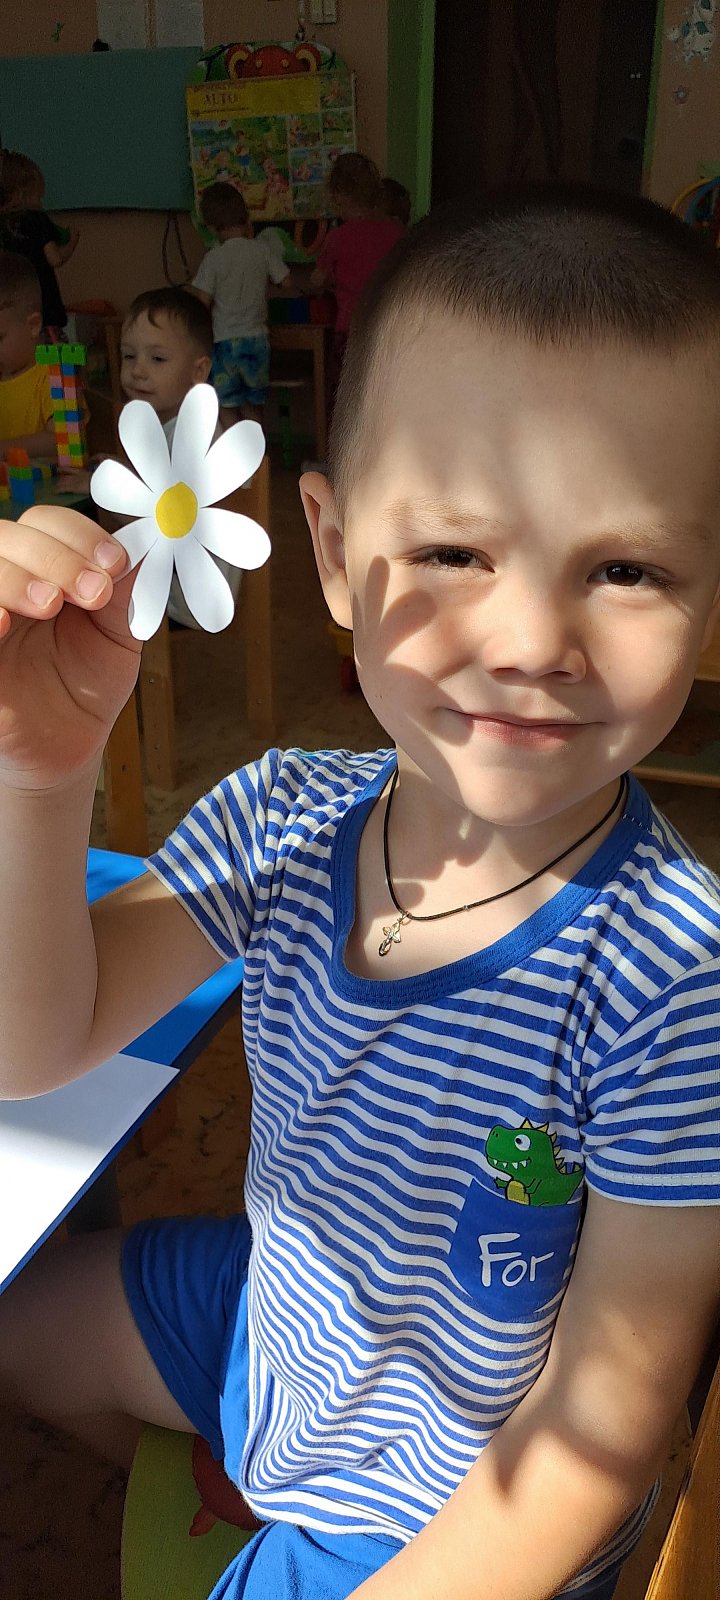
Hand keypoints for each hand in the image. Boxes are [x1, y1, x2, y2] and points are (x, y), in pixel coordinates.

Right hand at [0, 505, 140, 789]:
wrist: (66, 746)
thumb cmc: (86, 686)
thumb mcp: (117, 635)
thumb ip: (124, 591)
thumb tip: (146, 546)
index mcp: (44, 566)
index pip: (47, 523)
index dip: (79, 534)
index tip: (115, 563)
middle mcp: (8, 580)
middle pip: (10, 535)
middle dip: (55, 555)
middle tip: (91, 591)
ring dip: (17, 576)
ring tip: (50, 604)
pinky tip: (3, 622)